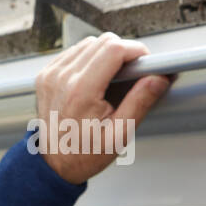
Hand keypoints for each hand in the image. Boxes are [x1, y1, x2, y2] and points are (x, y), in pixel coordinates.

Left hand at [32, 32, 173, 183]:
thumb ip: (140, 102)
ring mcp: (51, 74)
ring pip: (89, 43)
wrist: (53, 163)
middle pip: (102, 41)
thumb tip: (158, 79)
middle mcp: (62, 78)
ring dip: (106, 54)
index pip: (113, 49)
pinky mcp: (46, 74)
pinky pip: (74, 52)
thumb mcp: (119, 135)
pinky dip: (90, 59)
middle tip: (134, 73)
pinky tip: (96, 78)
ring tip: (114, 79)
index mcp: (80, 92)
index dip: (136, 51)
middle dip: (124, 52)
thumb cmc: (84, 153)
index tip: (146, 62)